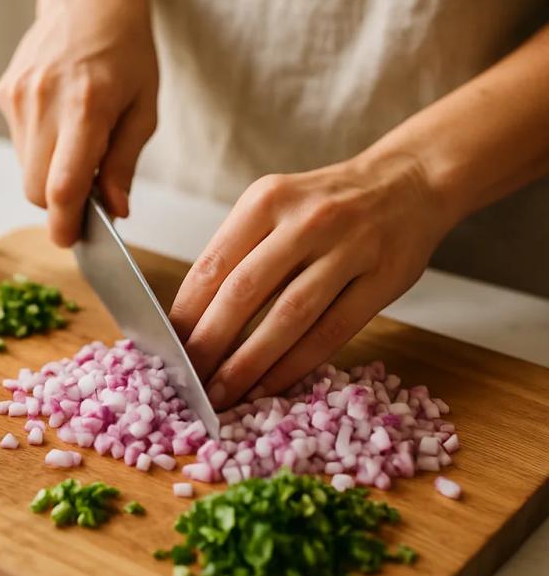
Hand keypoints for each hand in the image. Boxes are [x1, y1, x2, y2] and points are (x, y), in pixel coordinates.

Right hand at [0, 0, 157, 245]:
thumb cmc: (127, 49)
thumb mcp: (144, 108)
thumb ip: (124, 164)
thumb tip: (115, 211)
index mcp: (86, 107)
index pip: (62, 186)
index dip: (64, 224)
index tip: (71, 241)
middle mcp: (44, 102)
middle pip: (36, 189)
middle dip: (60, 205)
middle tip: (88, 193)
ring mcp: (19, 97)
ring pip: (26, 170)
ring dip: (51, 177)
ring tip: (79, 146)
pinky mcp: (6, 93)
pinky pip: (20, 145)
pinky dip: (41, 152)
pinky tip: (62, 124)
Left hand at [170, 155, 451, 409]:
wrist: (408, 181)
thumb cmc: (328, 205)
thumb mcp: (276, 207)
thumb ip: (239, 252)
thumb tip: (192, 319)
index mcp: (267, 200)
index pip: (213, 264)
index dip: (186, 313)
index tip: (166, 348)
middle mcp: (305, 220)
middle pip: (244, 292)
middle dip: (209, 344)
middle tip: (188, 380)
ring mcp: (348, 248)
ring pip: (288, 316)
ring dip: (249, 363)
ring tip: (222, 394)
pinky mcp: (383, 279)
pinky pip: (331, 331)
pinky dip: (296, 365)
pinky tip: (270, 387)